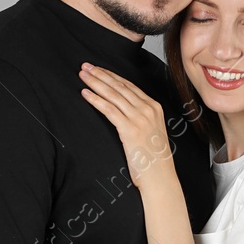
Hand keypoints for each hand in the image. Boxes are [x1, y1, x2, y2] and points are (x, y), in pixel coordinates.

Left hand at [77, 63, 175, 188]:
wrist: (160, 177)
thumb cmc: (153, 159)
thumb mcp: (150, 133)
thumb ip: (140, 119)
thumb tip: (123, 111)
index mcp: (154, 107)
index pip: (129, 85)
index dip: (111, 75)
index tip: (98, 69)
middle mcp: (148, 109)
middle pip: (120, 86)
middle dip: (101, 74)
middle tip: (86, 66)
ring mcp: (140, 118)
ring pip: (113, 94)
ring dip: (96, 83)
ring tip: (83, 75)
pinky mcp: (130, 129)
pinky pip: (109, 109)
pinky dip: (96, 100)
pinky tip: (85, 94)